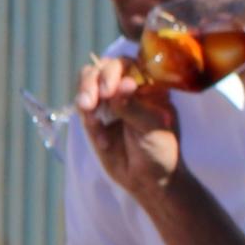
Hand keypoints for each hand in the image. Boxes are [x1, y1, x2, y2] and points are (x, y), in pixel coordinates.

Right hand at [71, 54, 181, 202]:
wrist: (149, 181)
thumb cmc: (160, 151)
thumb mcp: (153, 129)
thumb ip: (134, 107)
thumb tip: (123, 84)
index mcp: (149, 85)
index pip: (128, 63)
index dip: (115, 70)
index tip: (111, 90)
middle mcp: (127, 88)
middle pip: (102, 67)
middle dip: (93, 81)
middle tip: (92, 102)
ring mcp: (109, 101)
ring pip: (88, 82)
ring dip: (85, 95)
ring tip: (91, 117)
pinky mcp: (95, 117)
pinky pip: (83, 108)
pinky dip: (88, 118)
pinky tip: (101, 137)